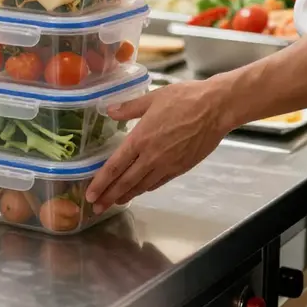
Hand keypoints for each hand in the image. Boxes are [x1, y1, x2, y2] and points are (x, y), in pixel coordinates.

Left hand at [85, 80, 230, 212]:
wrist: (215, 109)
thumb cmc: (183, 98)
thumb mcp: (152, 98)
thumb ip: (129, 108)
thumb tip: (109, 111)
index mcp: (141, 138)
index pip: (115, 166)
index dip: (101, 182)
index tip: (90, 194)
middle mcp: (152, 156)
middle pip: (126, 182)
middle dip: (109, 196)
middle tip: (95, 208)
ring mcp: (167, 164)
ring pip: (142, 186)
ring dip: (126, 195)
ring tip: (113, 202)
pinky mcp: (181, 168)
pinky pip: (159, 182)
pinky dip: (146, 189)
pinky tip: (140, 190)